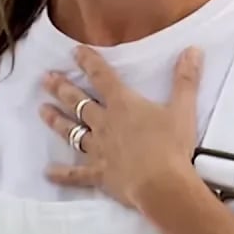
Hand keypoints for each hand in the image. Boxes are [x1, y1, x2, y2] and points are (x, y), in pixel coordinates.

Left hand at [40, 45, 202, 209]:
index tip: (74, 51)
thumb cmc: (172, 145)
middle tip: (45, 78)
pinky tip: (47, 172)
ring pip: (71, 132)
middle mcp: (105, 123)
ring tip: (41, 110)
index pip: (102, 77)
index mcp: (123, 105)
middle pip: (78, 103)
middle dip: (61, 89)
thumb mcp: (183, 109)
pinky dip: (61, 174)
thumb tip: (193, 49)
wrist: (162, 184)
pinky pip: (75, 174)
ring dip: (56, 121)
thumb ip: (186, 79)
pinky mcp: (98, 174)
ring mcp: (98, 149)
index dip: (88, 62)